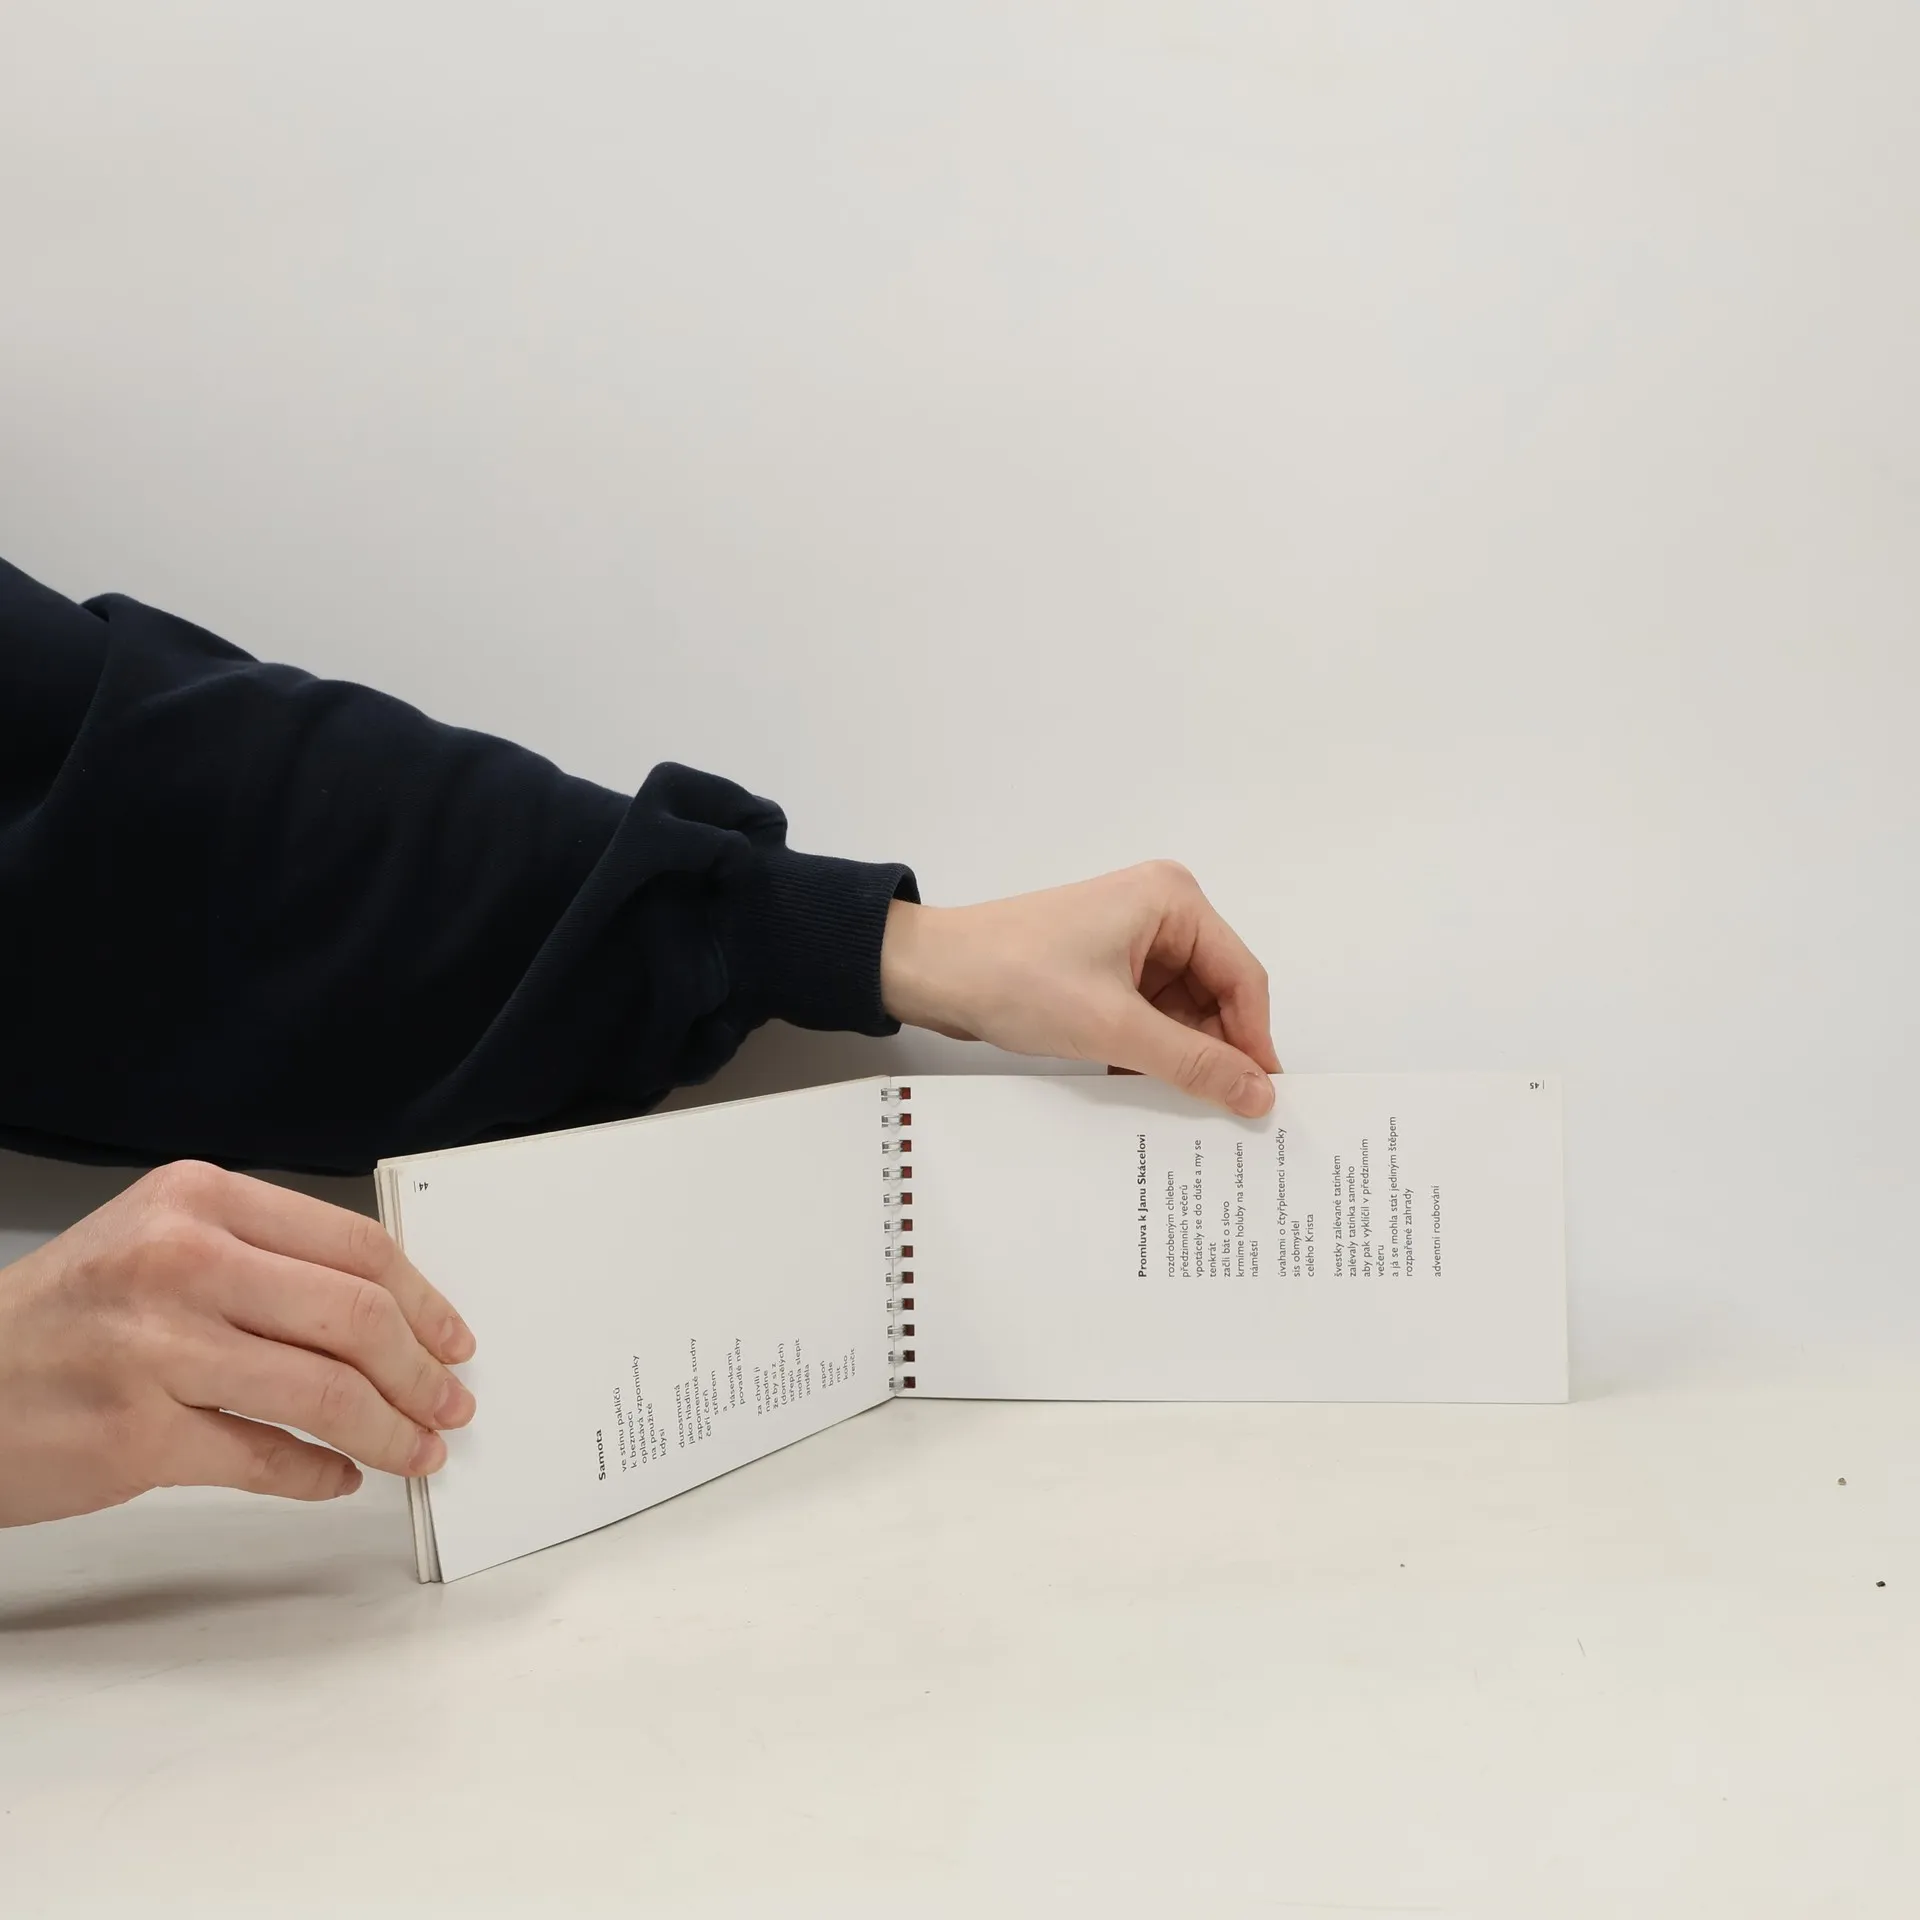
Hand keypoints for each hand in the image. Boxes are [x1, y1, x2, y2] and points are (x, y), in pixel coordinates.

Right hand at [0, 1161, 475, 1526]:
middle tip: (450, 1403)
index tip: (453, 1338)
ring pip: (326, 1392)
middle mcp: (180, 1262)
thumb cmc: (60, 1321)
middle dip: (422, 1370)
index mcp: (198, 1200)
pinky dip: (320, 1475)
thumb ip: (263, 1260)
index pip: (354, 1246)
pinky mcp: (136, 1436)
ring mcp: (157, 1349)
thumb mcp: (157, 1246)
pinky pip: (266, 1457)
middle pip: (356, 1317)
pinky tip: (341, 1479)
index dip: (424, 1300)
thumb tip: (388, 1312)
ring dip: (391, 1429)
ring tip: (418, 1449)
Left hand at [880, 861, 1280, 1115]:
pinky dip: (1149, 1052)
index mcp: (1173, 901)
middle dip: (1215, 1051)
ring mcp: (1131, 940)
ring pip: (1182, 1012)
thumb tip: (1258, 1093)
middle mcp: (1160, 912)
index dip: (1254, 1041)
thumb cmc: (1016, 979)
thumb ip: (1193, 1062)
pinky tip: (1143, 1089)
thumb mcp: (1114, 1028)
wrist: (931, 973)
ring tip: (1183, 1108)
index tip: (1263, 1098)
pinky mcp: (1104, 968)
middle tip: (1226, 1113)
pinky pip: (1149, 1016)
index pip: (1241, 978)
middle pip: (1216, 995)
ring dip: (1178, 1057)